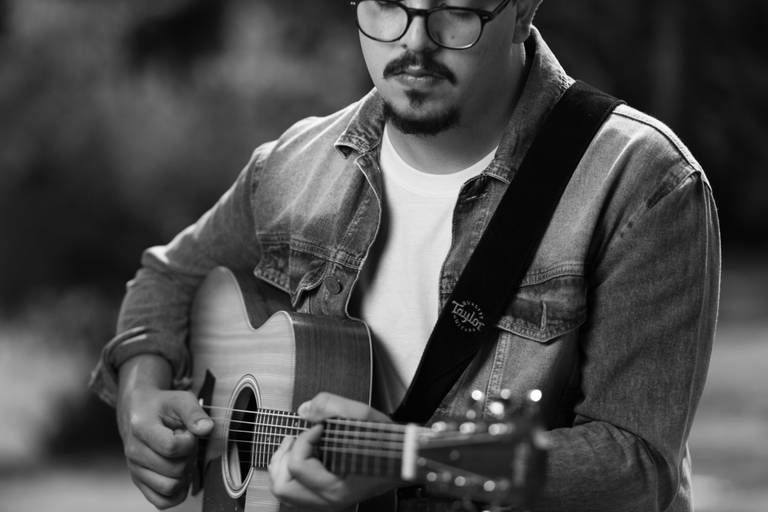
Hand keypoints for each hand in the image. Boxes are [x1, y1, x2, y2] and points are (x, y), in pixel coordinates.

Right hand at [117, 358, 212, 509]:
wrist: (138, 410)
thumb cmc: (160, 405)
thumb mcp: (181, 399)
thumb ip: (195, 413)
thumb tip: (206, 429)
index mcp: (141, 427)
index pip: (172, 447)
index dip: (189, 442)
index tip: (188, 432)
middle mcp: (133, 451)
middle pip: (174, 470)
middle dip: (189, 456)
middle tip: (187, 443)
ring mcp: (135, 468)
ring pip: (169, 487)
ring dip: (184, 474)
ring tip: (182, 457)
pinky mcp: (139, 481)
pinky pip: (161, 501)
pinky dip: (177, 492)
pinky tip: (180, 473)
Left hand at [268, 392, 399, 509]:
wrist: (408, 460)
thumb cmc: (391, 445)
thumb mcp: (364, 417)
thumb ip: (331, 406)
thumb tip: (305, 410)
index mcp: (336, 487)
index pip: (298, 464)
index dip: (304, 438)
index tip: (319, 427)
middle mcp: (329, 500)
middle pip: (282, 486)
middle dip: (283, 457)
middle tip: (296, 438)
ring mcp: (327, 502)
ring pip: (285, 492)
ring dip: (284, 466)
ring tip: (295, 446)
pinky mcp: (327, 498)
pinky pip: (296, 491)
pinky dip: (292, 473)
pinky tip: (304, 456)